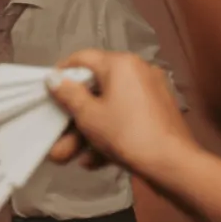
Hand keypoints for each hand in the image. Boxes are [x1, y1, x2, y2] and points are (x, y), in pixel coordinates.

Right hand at [46, 49, 193, 177]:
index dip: (62, 73)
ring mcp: (151, 91)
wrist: (172, 164)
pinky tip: (96, 159)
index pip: (82, 58)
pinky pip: (127, 116)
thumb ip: (68, 94)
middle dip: (75, 116)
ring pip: (111, 106)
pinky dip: (111, 132)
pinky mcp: (159, 111)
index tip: (47, 90)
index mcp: (121, 64)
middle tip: (58, 134)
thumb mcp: (88, 115)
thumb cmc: (125, 134)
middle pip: (96, 88)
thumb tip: (53, 78)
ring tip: (74, 157)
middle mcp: (138, 70)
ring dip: (89, 131)